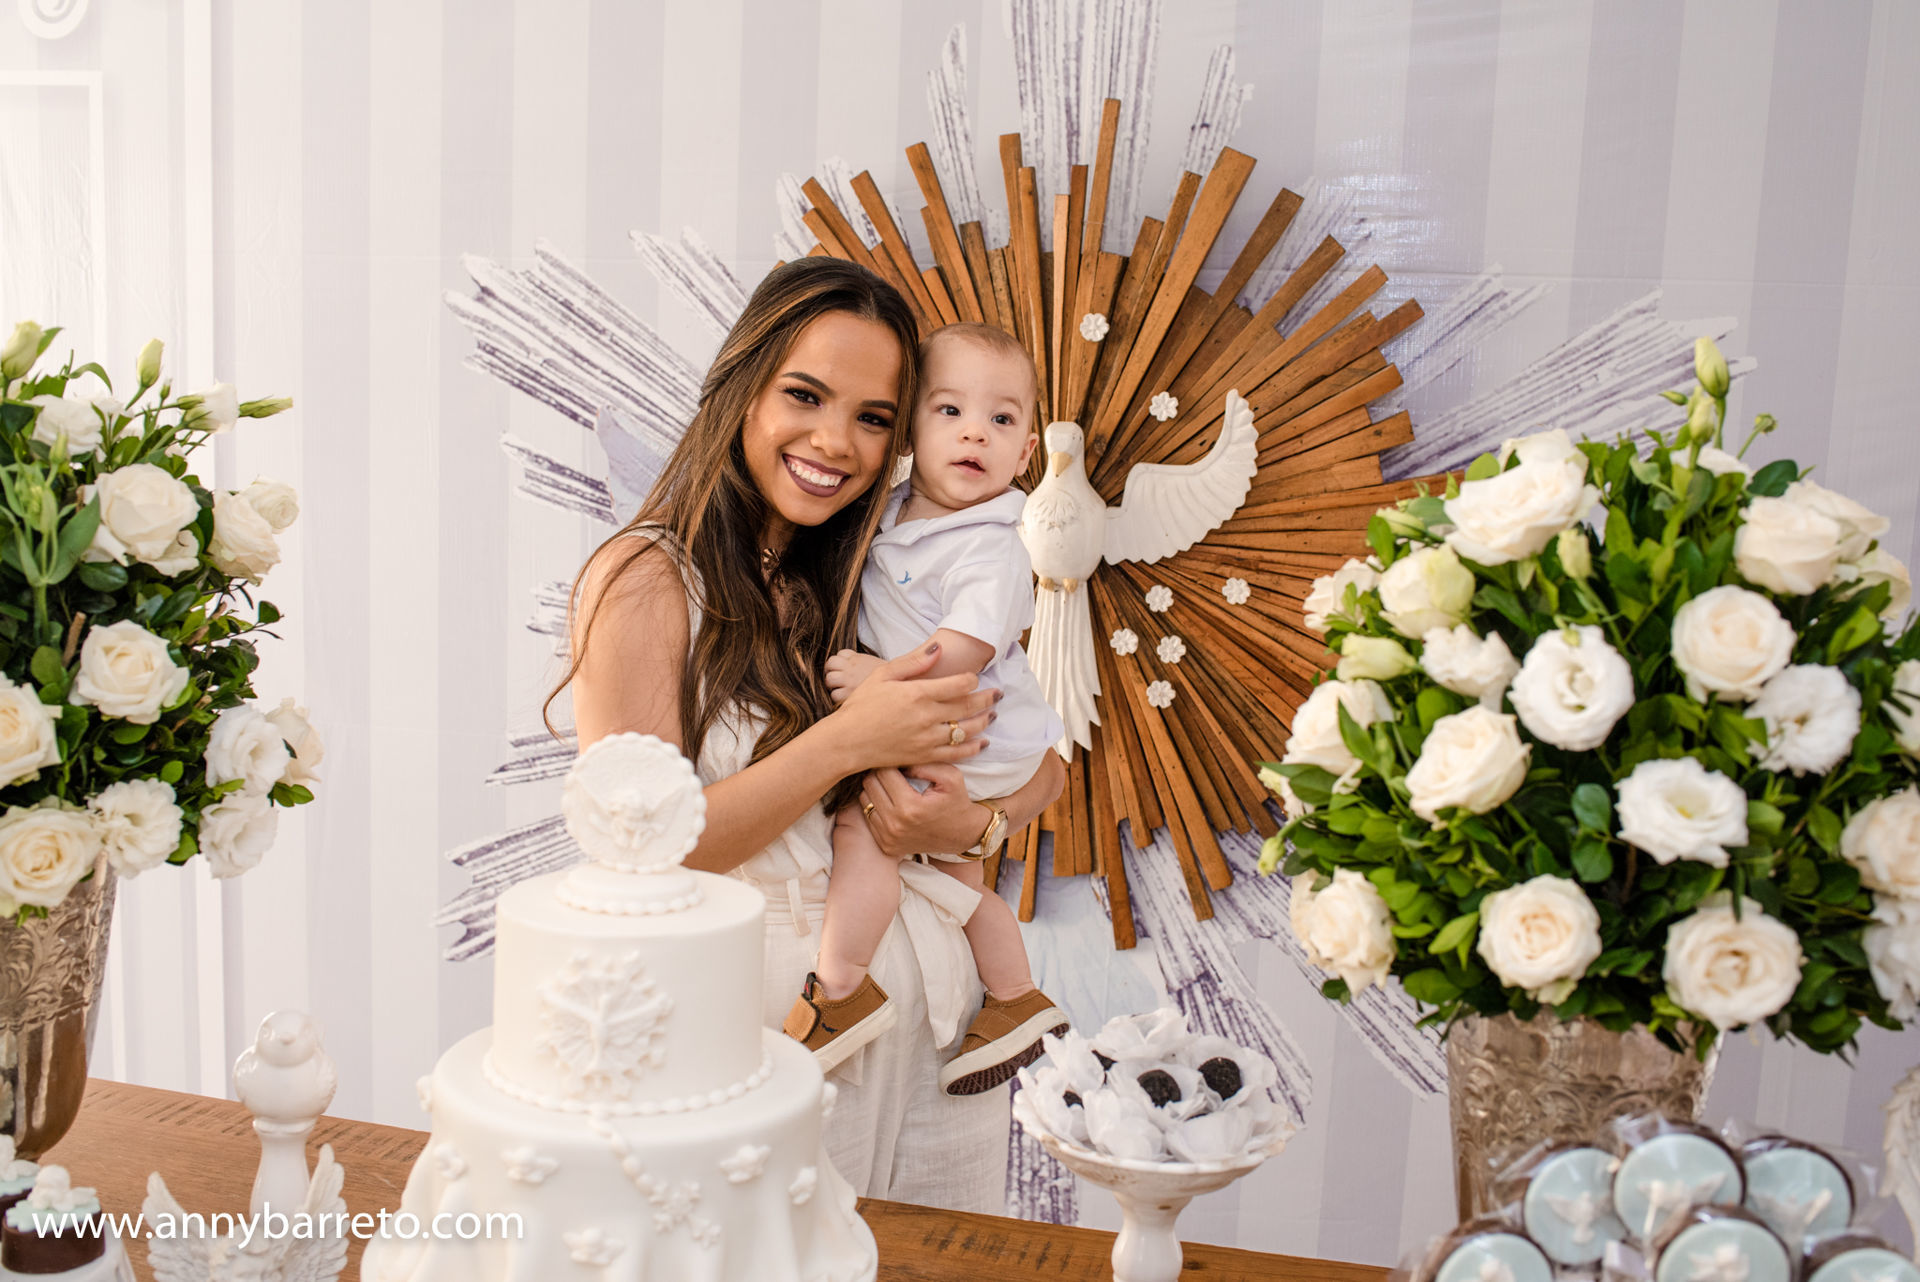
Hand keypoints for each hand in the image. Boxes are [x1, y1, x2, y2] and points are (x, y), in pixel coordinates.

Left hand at [824, 648, 883, 704]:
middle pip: (830, 663)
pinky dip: (838, 697)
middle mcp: (851, 667)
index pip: (840, 654)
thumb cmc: (888, 680)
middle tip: (839, 680)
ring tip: (841, 689)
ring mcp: (848, 680)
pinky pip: (834, 694)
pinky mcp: (847, 694)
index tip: (846, 669)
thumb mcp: (875, 664)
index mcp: (857, 658)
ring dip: (832, 684)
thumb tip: (854, 664)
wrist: (898, 686)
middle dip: (832, 671)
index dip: (841, 662)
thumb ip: (862, 663)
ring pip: (829, 678)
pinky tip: (846, 698)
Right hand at [828, 642, 999, 772]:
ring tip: (993, 715)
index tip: (976, 677)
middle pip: (968, 707)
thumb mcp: (883, 675)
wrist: (846, 742)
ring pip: (966, 730)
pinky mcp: (924, 756)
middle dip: (988, 699)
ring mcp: (927, 739)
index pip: (959, 684)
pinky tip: (982, 742)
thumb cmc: (861, 705)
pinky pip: (956, 754)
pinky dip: (973, 748)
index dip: (973, 679)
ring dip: (984, 722)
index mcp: (918, 693)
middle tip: (999, 694)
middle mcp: (926, 717)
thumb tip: (939, 648)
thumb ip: (913, 662)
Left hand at [862, 764, 989, 858]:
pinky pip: (868, 817)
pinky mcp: (886, 845)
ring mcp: (888, 838)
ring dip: (876, 789)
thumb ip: (924, 764)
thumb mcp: (950, 777)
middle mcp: (895, 824)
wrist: (962, 835)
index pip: (883, 772)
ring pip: (864, 799)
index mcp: (910, 807)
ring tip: (892, 786)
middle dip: (880, 773)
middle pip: (869, 784)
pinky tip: (891, 802)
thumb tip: (898, 761)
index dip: (890, 761)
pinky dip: (876, 806)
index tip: (899, 760)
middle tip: (894, 771)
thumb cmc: (956, 801)